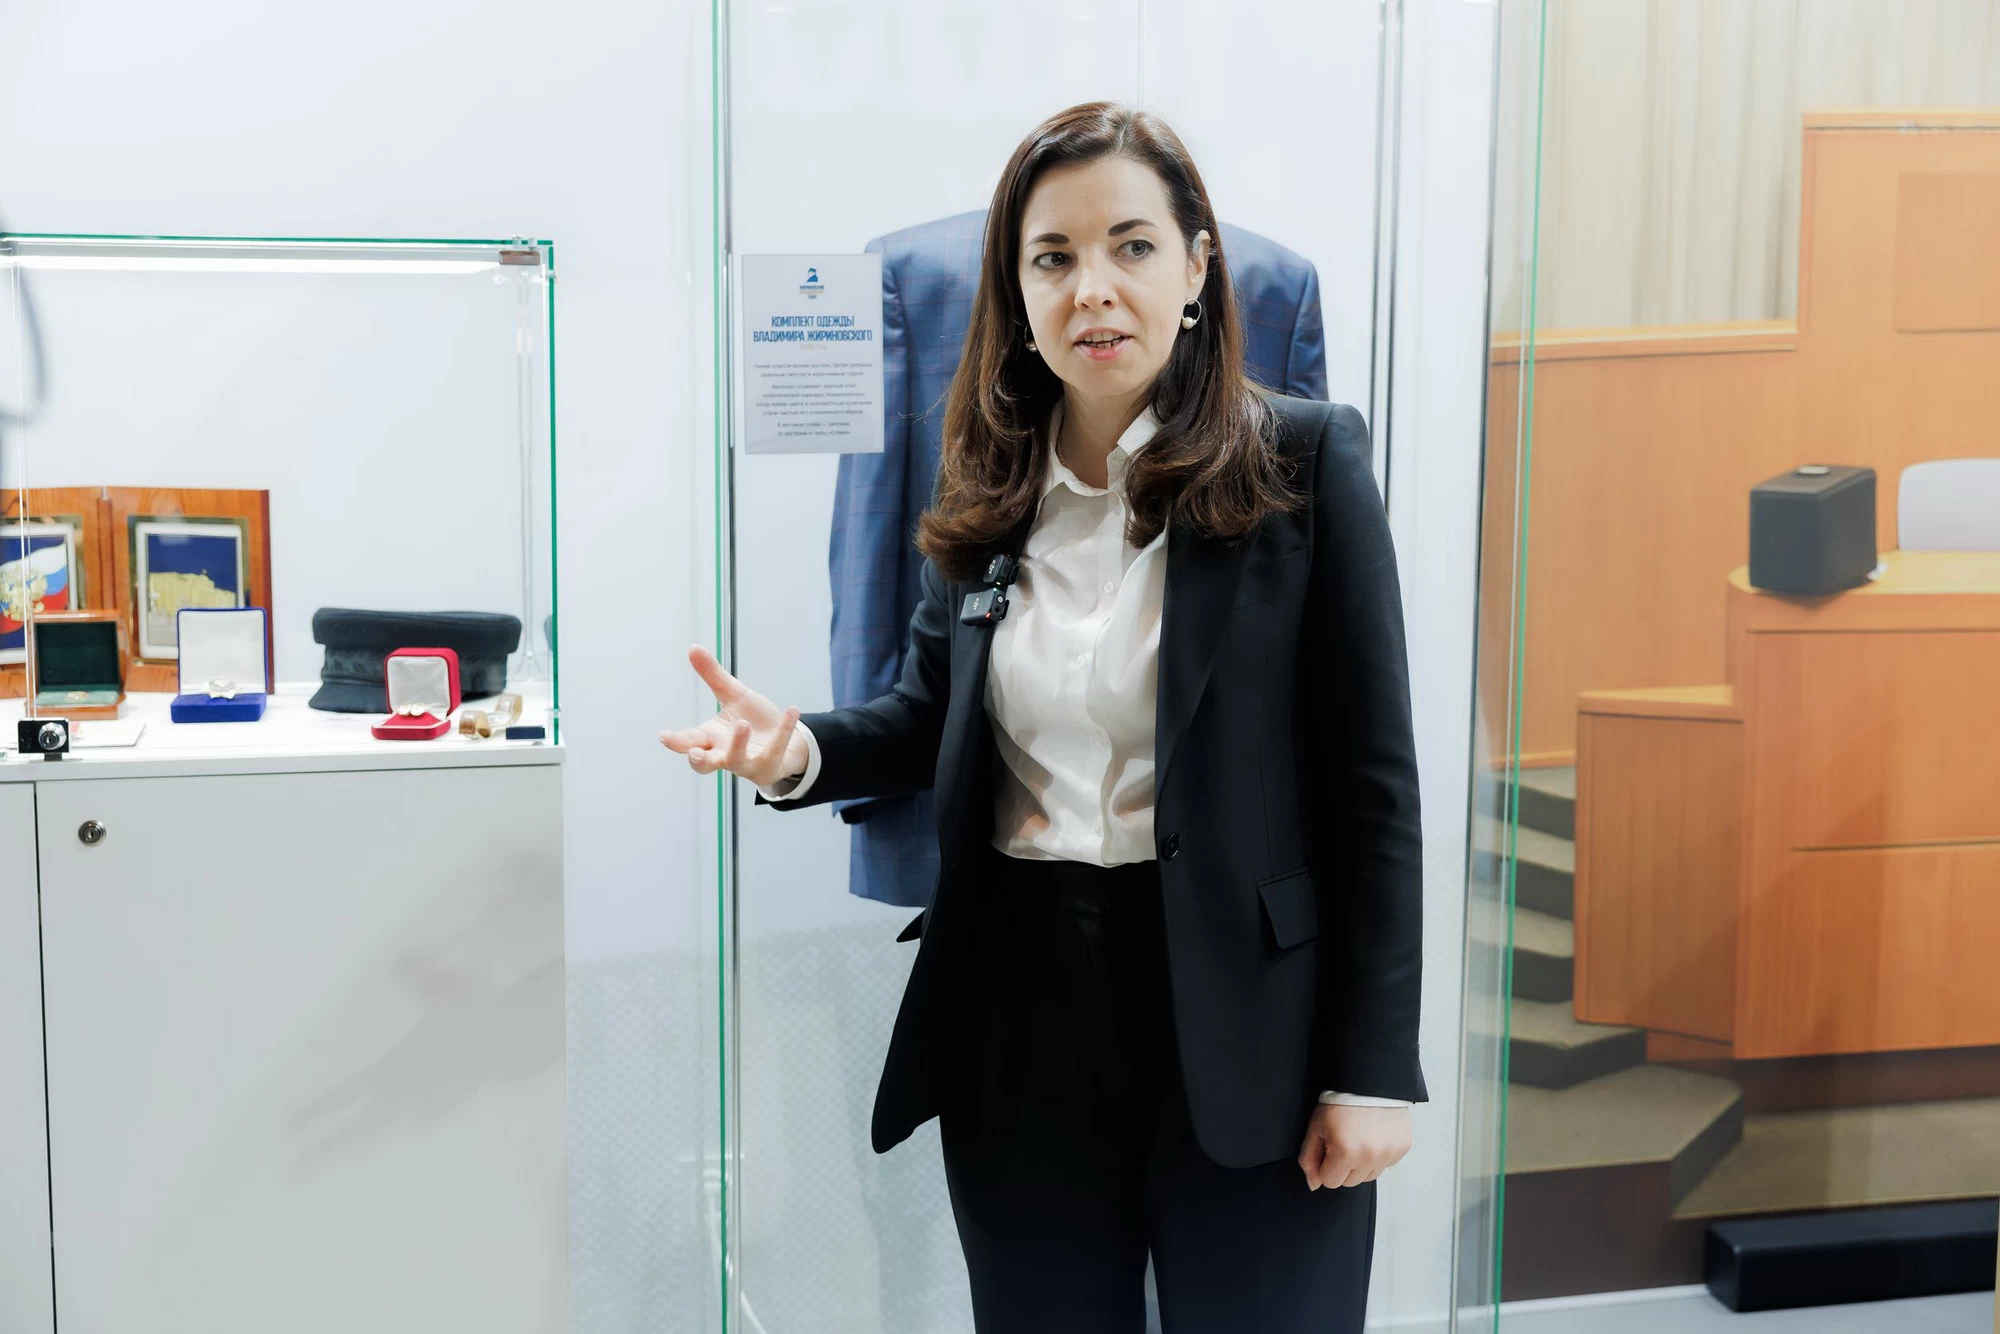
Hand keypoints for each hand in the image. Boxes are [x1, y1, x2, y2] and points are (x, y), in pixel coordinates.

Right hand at [658, 645, 808, 788]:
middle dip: (698, 759)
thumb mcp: (733, 695)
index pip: (689, 742)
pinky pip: (776, 749)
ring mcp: (747, 763)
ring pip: (736, 761)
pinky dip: (784, 730)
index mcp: (712, 738)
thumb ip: (713, 676)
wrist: (785, 743)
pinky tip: (792, 710)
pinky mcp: (770, 765)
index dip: (676, 742)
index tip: (664, 737)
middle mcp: (724, 754)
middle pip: (705, 763)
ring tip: (742, 725)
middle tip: (693, 753)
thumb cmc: (752, 721)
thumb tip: (693, 647)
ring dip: (737, 745)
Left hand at [1297, 1103, 1411, 1190]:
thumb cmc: (1339, 1101)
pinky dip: (1378, 1156)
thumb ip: (1309, 1158)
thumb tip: (1314, 1184)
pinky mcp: (1402, 1148)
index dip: (1325, 1165)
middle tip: (1343, 1140)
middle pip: (1350, 1182)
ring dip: (1361, 1163)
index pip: (1330, 1182)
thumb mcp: (1316, 1127)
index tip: (1328, 1147)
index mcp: (1345, 1152)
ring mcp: (1389, 1153)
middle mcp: (1370, 1157)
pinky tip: (1373, 1136)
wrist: (1369, 1079)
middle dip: (1342, 1166)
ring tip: (1359, 1138)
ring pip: (1368, 1176)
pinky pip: (1385, 1165)